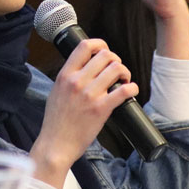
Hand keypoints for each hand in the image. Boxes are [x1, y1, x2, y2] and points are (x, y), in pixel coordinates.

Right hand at [30, 39, 137, 188]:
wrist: (56, 144)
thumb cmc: (56, 121)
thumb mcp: (56, 91)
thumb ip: (68, 77)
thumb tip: (84, 66)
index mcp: (65, 75)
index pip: (84, 46)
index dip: (99, 44)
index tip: (105, 50)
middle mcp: (77, 81)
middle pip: (105, 55)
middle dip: (115, 60)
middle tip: (116, 70)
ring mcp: (90, 94)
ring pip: (116, 69)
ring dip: (124, 72)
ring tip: (123, 80)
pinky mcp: (101, 109)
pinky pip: (124, 91)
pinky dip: (132, 88)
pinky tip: (130, 91)